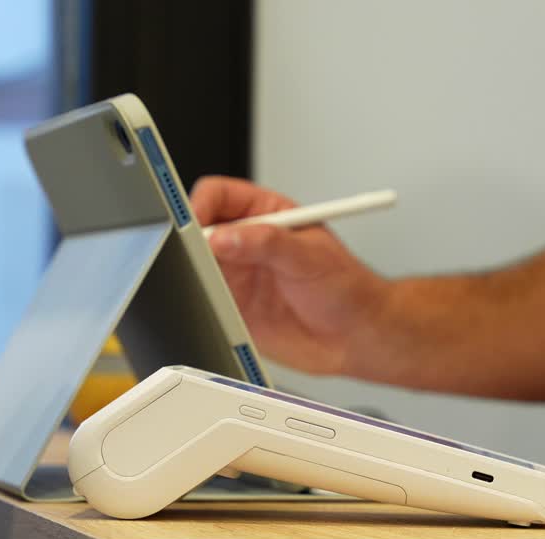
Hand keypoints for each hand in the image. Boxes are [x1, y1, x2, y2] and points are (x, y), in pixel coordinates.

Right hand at [190, 176, 390, 374]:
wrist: (356, 336)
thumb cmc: (347, 288)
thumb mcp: (311, 257)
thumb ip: (268, 243)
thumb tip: (225, 237)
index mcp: (267, 214)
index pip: (219, 196)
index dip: (201, 205)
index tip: (196, 224)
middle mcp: (247, 241)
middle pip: (198, 228)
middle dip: (188, 239)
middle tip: (192, 255)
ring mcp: (238, 274)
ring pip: (195, 264)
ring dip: (192, 272)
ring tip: (206, 283)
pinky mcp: (233, 307)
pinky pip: (202, 298)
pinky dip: (197, 300)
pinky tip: (210, 305)